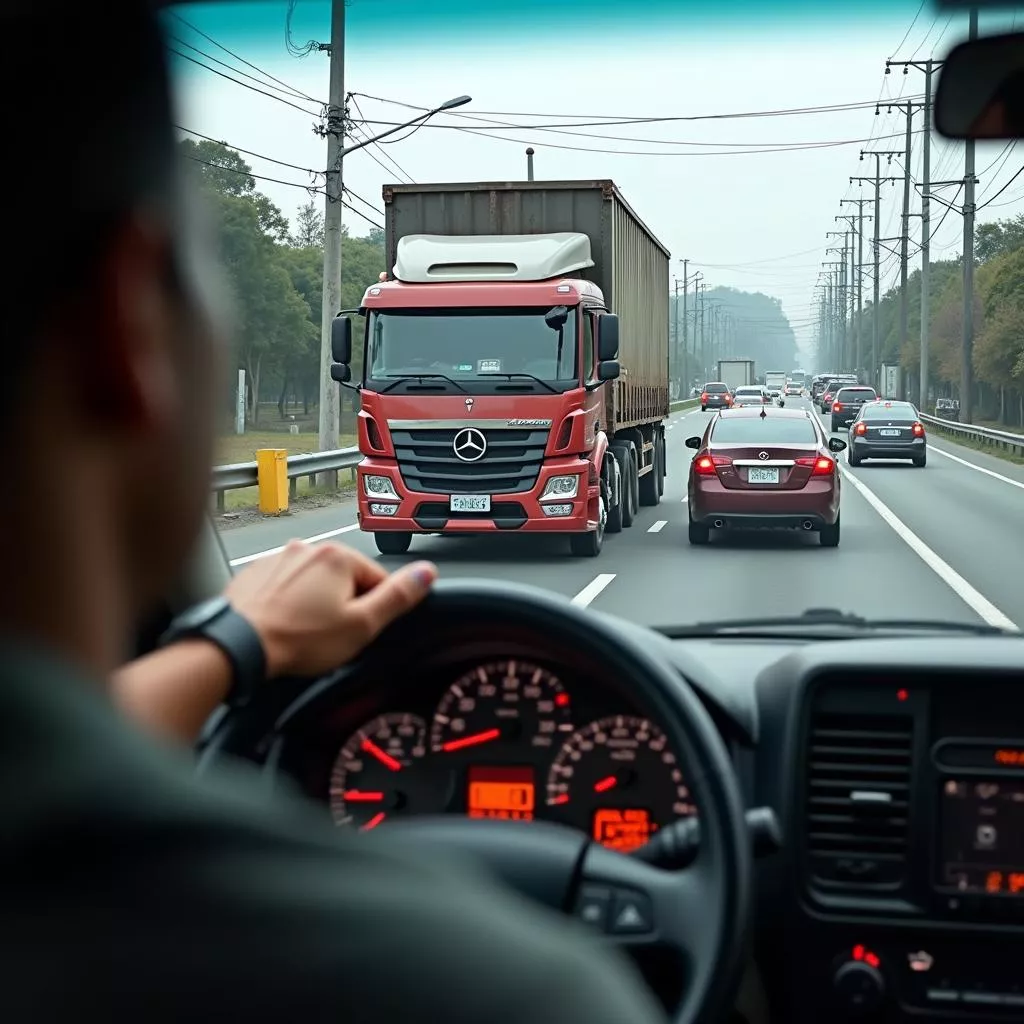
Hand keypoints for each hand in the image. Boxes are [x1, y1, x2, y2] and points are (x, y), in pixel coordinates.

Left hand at [225, 541, 436, 677]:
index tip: (358, 629)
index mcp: (339, 556)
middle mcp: (308, 549)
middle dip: (342, 605)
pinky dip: (287, 604)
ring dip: (314, 603)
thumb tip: (427, 572)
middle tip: (329, 635)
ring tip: (303, 633)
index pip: (377, 579)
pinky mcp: (255, 574)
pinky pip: (284, 587)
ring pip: (313, 583)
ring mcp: (278, 559)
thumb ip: (397, 597)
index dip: (373, 609)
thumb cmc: (297, 639)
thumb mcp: (361, 625)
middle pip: (344, 578)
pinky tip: (283, 626)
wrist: (238, 645)